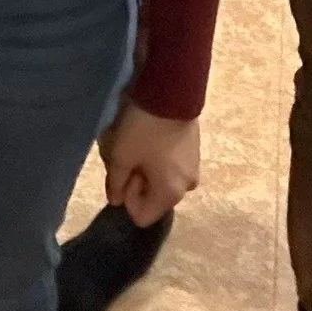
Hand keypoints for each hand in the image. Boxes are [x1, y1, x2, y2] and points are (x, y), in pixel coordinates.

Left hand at [97, 101, 199, 224]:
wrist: (172, 93)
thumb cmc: (144, 129)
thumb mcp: (121, 156)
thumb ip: (116, 183)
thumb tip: (116, 201)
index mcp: (170, 194)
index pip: (142, 216)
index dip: (128, 199)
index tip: (125, 174)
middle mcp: (186, 188)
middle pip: (154, 200)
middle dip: (138, 183)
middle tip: (129, 158)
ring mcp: (194, 169)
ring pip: (163, 183)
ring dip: (148, 171)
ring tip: (140, 148)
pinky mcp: (195, 153)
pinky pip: (173, 169)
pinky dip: (160, 162)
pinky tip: (152, 140)